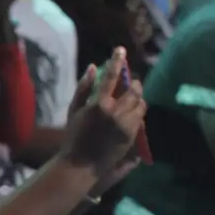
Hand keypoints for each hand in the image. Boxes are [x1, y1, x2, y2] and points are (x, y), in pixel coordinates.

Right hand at [61, 47, 146, 185]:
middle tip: (129, 82)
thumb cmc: (73, 137)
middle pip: (133, 90)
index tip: (120, 50)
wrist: (81, 165)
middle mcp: (115, 113)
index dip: (117, 61)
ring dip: (137, 98)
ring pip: (140, 103)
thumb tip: (92, 67)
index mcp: (98, 105)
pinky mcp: (133, 134)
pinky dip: (137, 112)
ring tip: (130, 98)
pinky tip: (129, 113)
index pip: (111, 77)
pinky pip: (140, 117)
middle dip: (133, 84)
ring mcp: (126, 124)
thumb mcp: (73, 111)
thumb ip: (83, 88)